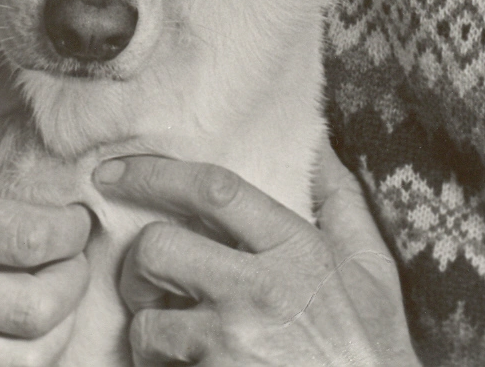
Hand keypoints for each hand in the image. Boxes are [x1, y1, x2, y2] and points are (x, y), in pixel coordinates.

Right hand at [0, 67, 91, 365]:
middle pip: (34, 310)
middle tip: (75, 256)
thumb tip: (34, 88)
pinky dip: (22, 358)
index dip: (73, 230)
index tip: (76, 217)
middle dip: (74, 280)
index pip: (31, 240)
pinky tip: (25, 325)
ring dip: (57, 325)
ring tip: (57, 289)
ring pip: (20, 359)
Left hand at [96, 143, 418, 366]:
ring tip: (177, 339)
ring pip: (145, 321)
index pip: (215, 189)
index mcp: (297, 249)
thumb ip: (339, 200)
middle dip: (142, 265)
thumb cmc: (369, 348)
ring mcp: (232, 347)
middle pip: (157, 248)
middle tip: (156, 281)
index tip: (113, 171)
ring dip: (150, 331)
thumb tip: (317, 139)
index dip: (155, 173)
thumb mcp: (370, 268)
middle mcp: (261, 292)